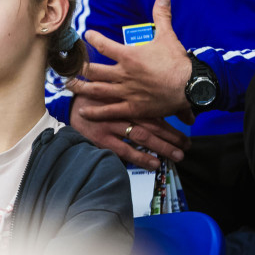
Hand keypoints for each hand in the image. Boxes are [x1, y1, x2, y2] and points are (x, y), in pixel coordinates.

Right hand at [70, 95, 189, 169]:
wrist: (67, 104)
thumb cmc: (95, 97)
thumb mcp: (116, 90)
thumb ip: (136, 97)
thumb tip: (162, 104)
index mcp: (127, 98)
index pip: (155, 110)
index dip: (173, 121)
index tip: (187, 130)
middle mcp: (122, 110)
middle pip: (153, 124)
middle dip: (172, 137)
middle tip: (186, 147)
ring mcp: (111, 125)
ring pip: (142, 136)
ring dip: (162, 147)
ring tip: (176, 156)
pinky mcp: (101, 138)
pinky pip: (125, 150)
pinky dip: (141, 157)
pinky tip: (154, 164)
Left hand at [74, 0, 191, 120]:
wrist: (191, 86)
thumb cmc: (178, 61)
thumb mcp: (168, 35)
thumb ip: (161, 16)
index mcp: (129, 56)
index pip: (103, 45)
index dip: (93, 39)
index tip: (86, 35)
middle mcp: (123, 74)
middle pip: (93, 70)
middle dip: (78, 68)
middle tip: (66, 67)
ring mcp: (126, 92)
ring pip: (97, 90)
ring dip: (80, 88)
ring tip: (67, 86)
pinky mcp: (133, 107)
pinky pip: (110, 111)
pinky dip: (96, 112)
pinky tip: (83, 112)